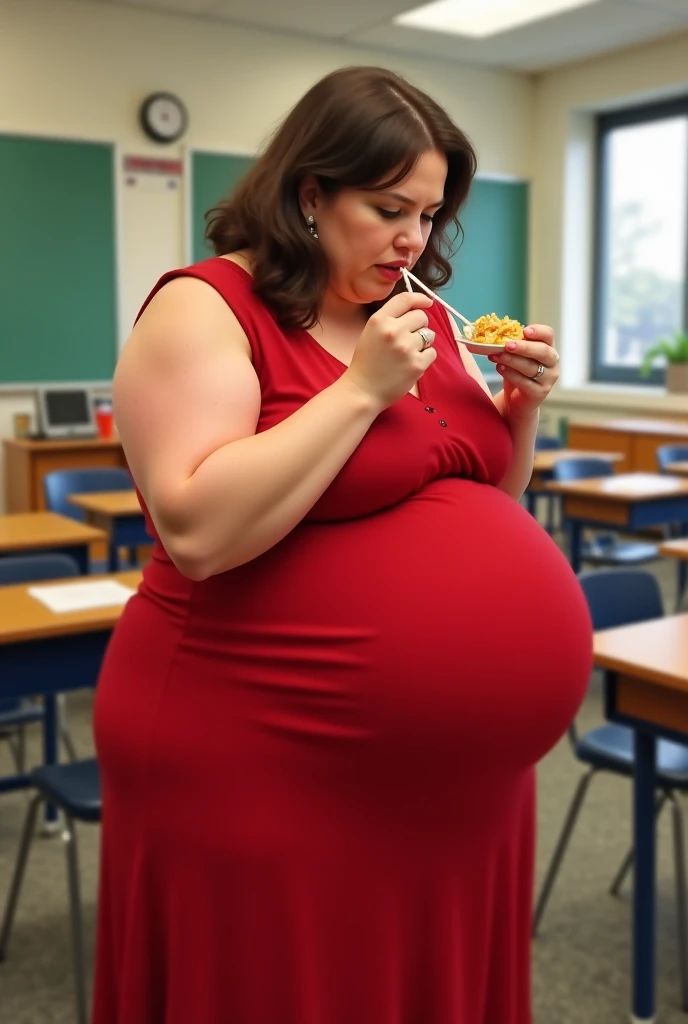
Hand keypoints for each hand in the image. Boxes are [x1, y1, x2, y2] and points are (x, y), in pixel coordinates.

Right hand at [343, 291, 436, 409]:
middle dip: (419, 326)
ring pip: (430, 335)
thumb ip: (390, 319)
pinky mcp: (417, 364)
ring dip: (423, 343)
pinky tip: (411, 364)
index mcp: (380, 320)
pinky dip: (425, 358)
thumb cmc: (366, 363)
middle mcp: (393, 330)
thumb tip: (419, 309)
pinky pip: (432, 353)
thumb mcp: (371, 332)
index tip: (428, 302)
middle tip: (408, 339)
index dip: (420, 298)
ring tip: (408, 354)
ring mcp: (406, 347)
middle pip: (422, 317)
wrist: (362, 391)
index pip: (406, 299)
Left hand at [488, 324, 558, 421]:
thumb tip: (497, 335)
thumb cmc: (517, 373)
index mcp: (548, 348)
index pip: (548, 335)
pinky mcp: (540, 393)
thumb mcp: (516, 356)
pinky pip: (524, 382)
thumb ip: (513, 345)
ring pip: (531, 367)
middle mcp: (552, 362)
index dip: (538, 331)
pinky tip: (499, 368)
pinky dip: (510, 374)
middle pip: (543, 351)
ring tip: (497, 356)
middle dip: (524, 347)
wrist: (517, 400)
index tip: (524, 331)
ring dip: (512, 360)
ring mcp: (548, 379)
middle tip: (507, 345)